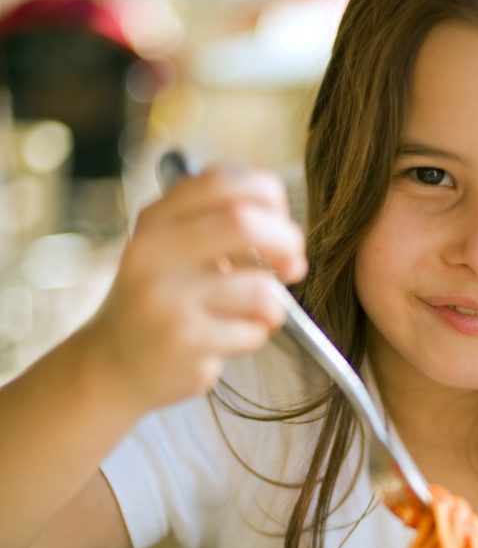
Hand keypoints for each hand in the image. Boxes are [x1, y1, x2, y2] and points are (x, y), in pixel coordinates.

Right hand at [85, 166, 307, 414]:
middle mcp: (155, 252)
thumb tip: (291, 242)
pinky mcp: (185, 340)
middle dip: (287, 241)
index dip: (266, 196)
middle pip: (244, 222)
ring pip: (260, 288)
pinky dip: (255, 335)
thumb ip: (223, 231)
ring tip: (249, 314)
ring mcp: (168, 297)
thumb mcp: (175, 253)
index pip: (221, 181)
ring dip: (273, 304)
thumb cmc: (162, 304)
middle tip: (294, 265)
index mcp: (156, 220)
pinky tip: (229, 340)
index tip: (279, 222)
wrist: (113, 366)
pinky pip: (252, 330)